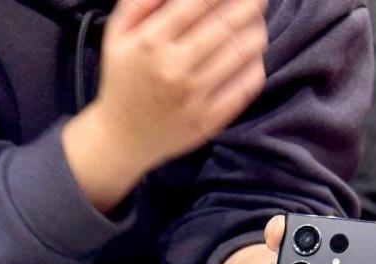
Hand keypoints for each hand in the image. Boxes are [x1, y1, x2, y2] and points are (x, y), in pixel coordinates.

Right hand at [63, 0, 267, 213]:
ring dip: (257, 31)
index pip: (200, 1)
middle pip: (226, 24)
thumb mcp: (118, 33)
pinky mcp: (208, 122)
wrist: (123, 139)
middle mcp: (174, 69)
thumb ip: (141, 1)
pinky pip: (245, 87)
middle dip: (251, 3)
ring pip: (241, 53)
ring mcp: (193, 98)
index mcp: (151, 42)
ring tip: (257, 23)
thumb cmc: (124, 79)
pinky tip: (252, 56)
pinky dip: (255, 65)